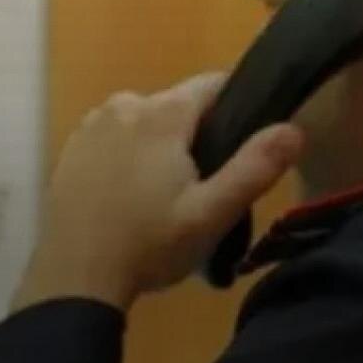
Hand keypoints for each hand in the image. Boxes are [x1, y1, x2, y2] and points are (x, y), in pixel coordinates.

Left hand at [12, 72, 304, 312]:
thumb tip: (293, 128)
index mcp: (162, 113)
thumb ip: (255, 167)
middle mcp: (123, 105)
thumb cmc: (149, 246)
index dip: (236, 109)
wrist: (75, 278)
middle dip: (194, 136)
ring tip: (160, 199)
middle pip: (176, 107)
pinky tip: (126, 199)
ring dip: (157, 148)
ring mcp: (89, 126)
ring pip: (142, 124)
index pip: (214, 85)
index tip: (240, 149)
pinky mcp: (69, 151)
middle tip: (199, 189)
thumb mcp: (211, 214)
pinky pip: (111, 141)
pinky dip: (125, 159)